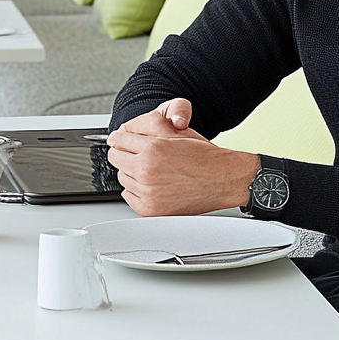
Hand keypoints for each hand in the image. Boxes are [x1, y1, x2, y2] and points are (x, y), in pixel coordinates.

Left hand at [108, 102, 260, 216]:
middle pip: (115, 158)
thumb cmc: (204, 157)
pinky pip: (128, 196)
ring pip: (122, 177)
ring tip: (151, 170)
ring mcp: (148, 191)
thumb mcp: (175, 134)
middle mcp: (147, 170)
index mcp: (153, 148)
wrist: (223, 179)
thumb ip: (146, 131)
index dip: (120, 138)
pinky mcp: (151, 208)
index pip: (118, 139)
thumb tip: (121, 136)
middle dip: (124, 153)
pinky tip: (150, 184)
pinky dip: (135, 190)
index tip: (120, 140)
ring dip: (131, 172)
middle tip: (136, 154)